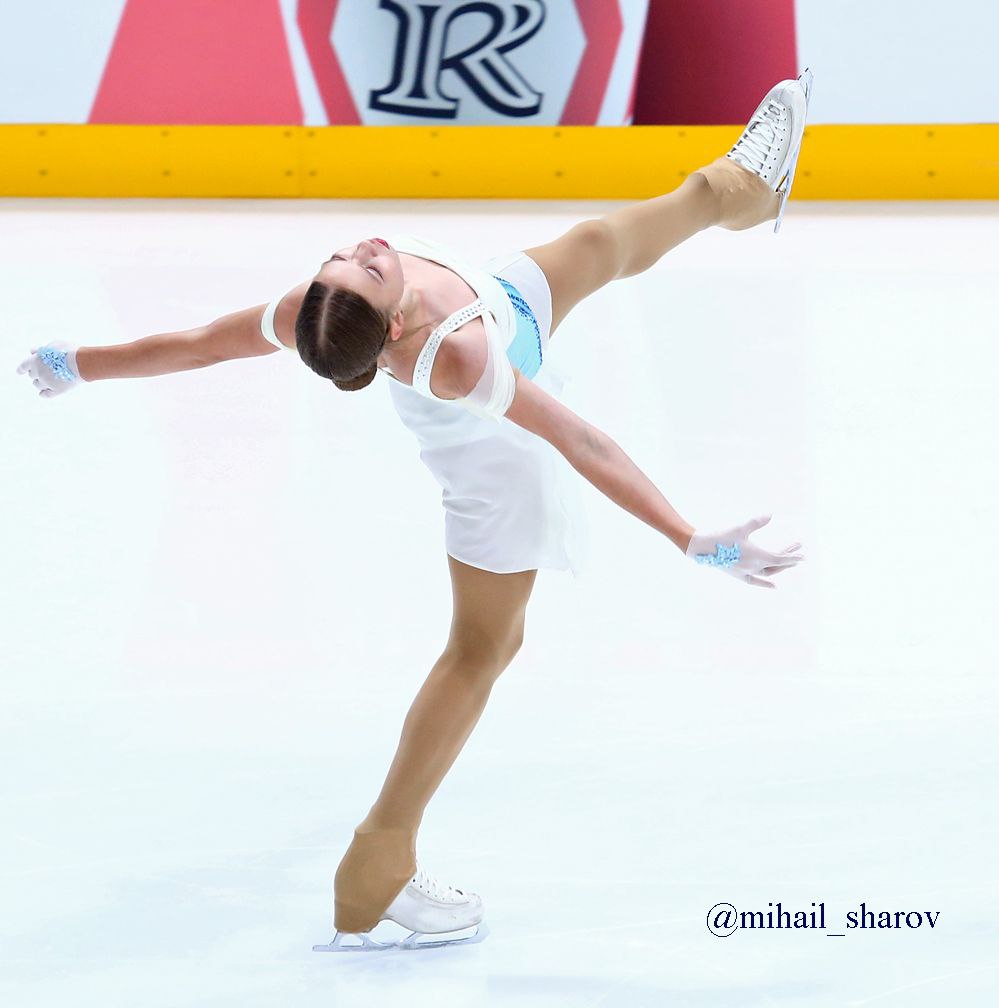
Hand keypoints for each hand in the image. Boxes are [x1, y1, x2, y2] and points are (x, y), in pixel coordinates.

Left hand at [16, 341, 84, 397]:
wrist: (82, 362)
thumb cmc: (69, 351)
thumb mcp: (54, 345)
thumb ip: (41, 349)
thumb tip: (32, 351)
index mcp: (36, 360)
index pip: (24, 366)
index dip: (22, 369)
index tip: (20, 372)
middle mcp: (39, 372)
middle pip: (32, 375)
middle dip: (36, 373)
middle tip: (44, 371)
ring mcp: (47, 382)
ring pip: (38, 385)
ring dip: (40, 382)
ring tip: (46, 380)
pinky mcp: (57, 390)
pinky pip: (46, 394)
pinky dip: (44, 393)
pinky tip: (43, 393)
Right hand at [686, 515, 803, 588]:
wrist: (701, 548)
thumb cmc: (721, 536)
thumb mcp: (740, 527)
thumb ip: (756, 522)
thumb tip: (771, 514)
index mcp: (757, 556)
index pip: (780, 558)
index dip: (792, 556)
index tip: (804, 555)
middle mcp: (754, 566)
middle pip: (777, 564)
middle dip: (789, 557)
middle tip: (798, 549)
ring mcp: (746, 572)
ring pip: (769, 572)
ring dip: (780, 568)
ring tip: (789, 562)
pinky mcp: (738, 575)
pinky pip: (756, 581)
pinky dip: (766, 583)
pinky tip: (774, 586)